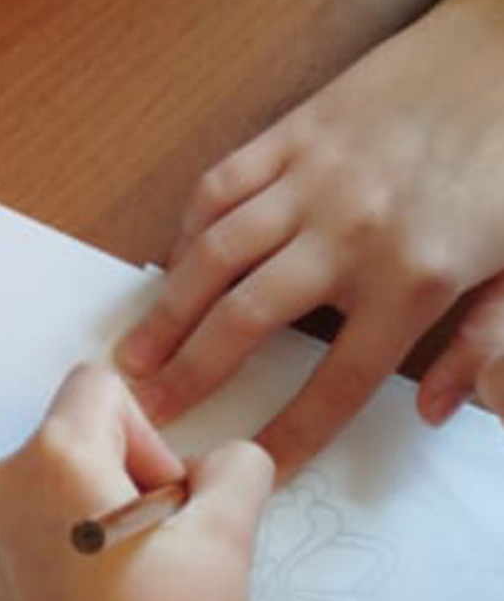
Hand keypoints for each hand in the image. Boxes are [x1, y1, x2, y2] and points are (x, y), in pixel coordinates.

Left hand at [0, 366, 272, 600]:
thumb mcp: (226, 538)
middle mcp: (0, 484)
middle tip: (168, 549)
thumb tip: (220, 463)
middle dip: (136, 474)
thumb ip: (237, 469)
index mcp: (48, 457)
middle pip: (82, 433)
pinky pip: (47, 524)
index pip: (103, 385)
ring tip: (145, 583)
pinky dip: (85, 544)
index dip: (153, 433)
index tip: (173, 503)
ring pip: (68, 482)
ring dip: (115, 512)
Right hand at [116, 0, 503, 472]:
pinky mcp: (294, 131)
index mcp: (417, 279)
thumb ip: (488, 342)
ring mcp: (313, 178)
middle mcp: (351, 234)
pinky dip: (189, 229)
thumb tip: (443, 412)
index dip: (291, 433)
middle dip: (189, 374)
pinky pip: (221, 186)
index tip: (253, 468)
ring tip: (132, 355)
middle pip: (246, 319)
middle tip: (148, 413)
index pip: (339, 382)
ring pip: (215, 254)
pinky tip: (174, 264)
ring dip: (167, 310)